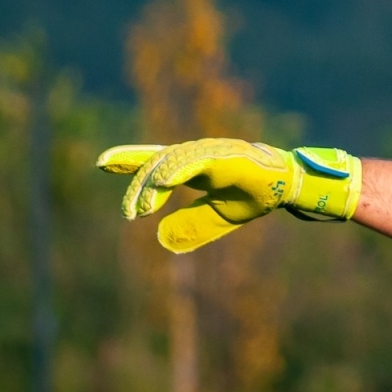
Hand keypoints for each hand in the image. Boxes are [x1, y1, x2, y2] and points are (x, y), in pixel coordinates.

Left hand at [97, 138, 361, 252]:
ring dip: (152, 184)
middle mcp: (198, 154)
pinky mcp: (225, 155)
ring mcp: (211, 152)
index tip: (101, 163)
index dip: (129, 160)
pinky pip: (193, 161)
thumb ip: (191, 225)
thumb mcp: (218, 217)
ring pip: (171, 162)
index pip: (156, 160)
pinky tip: (160, 183)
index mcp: (194, 166)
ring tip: (138, 209)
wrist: (290, 186)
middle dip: (139, 183)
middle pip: (158, 162)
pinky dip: (174, 171)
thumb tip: (160, 239)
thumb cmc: (254, 196)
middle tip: (129, 212)